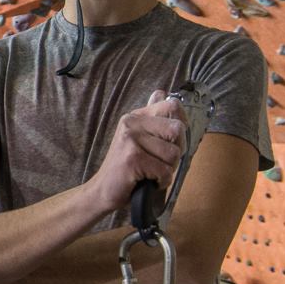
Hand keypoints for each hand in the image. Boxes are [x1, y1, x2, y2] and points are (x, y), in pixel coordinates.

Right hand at [89, 90, 186, 212]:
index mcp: (135, 116)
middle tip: (160, 160)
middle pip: (177, 130)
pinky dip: (161, 182)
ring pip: (173, 154)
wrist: (103, 189)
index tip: (171, 139)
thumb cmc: (126, 167)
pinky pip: (165, 171)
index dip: (181, 124)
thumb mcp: (137, 137)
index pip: (172, 106)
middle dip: (176, 150)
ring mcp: (131, 140)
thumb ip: (151, 117)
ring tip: (150, 171)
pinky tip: (147, 180)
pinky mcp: (133, 158)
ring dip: (167, 169)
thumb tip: (160, 93)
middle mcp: (131, 123)